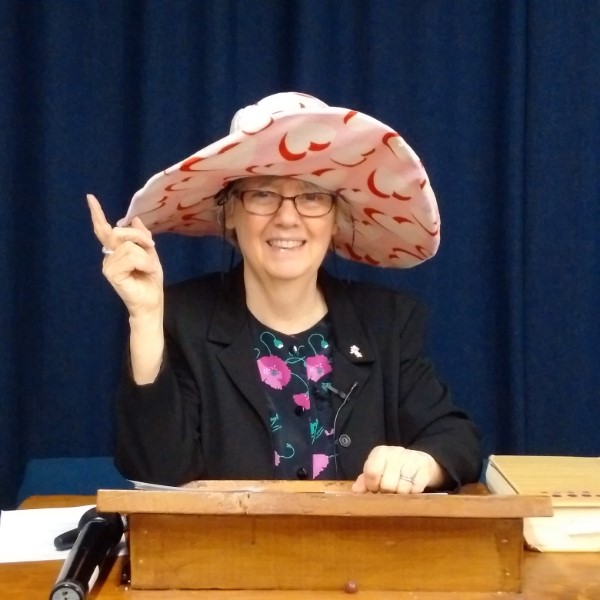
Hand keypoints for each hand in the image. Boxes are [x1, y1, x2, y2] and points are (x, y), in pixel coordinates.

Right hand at [86, 194, 163, 317]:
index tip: (90, 198)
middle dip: (140, 237)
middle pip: (120, 232)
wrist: (151, 301)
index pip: (104, 230)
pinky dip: (144, 262)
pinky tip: (144, 271)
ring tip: (147, 268)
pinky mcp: (111, 273)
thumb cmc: (150, 280)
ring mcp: (108, 265)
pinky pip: (131, 256)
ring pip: (129, 245)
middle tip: (151, 247)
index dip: (97, 214)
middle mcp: (109, 256)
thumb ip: (142, 238)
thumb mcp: (150, 254)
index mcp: (116, 250)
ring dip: (145, 255)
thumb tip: (134, 219)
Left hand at [351, 446, 446, 493]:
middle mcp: (395, 452)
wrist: (420, 462)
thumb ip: (364, 480)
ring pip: (402, 488)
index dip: (372, 486)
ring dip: (401, 494)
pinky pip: (416, 488)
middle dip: (387, 492)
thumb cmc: (393, 469)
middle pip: (387, 484)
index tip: (375, 489)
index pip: (371, 472)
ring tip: (400, 489)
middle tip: (390, 491)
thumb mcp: (377, 471)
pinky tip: (412, 489)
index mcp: (380, 452)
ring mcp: (411, 458)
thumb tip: (355, 491)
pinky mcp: (424, 466)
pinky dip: (413, 493)